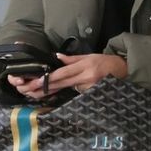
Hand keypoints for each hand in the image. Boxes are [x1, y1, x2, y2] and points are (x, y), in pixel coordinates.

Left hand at [9, 52, 126, 97]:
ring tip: (35, 92)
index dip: (48, 78)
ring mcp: (88, 88)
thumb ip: (72, 59)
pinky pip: (74, 92)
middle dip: (44, 86)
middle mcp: (86, 78)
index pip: (63, 73)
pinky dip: (64, 91)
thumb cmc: (104, 62)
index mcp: (84, 67)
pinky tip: (56, 91)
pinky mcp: (90, 94)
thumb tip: (56, 57)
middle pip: (61, 83)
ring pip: (66, 89)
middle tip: (29, 89)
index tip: (35, 81)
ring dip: (51, 90)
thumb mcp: (88, 56)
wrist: (121, 71)